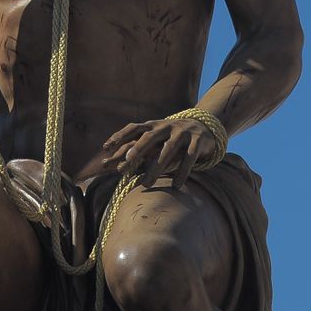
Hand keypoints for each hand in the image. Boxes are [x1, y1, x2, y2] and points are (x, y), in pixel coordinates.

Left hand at [100, 116, 218, 189]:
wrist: (204, 127)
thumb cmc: (171, 138)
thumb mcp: (156, 140)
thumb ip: (140, 150)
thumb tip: (115, 168)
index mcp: (153, 125)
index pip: (133, 128)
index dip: (119, 136)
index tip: (106, 148)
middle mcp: (166, 126)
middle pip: (150, 136)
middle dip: (138, 148)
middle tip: (127, 161)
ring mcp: (183, 133)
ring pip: (169, 149)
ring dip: (157, 167)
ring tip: (146, 184)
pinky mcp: (198, 141)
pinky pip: (189, 157)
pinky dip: (182, 171)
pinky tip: (177, 184)